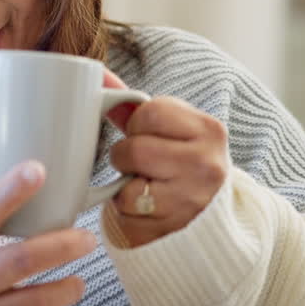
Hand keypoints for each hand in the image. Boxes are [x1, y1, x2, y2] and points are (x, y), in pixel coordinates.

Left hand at [102, 70, 230, 246]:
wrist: (205, 217)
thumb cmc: (178, 162)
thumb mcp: (169, 128)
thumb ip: (132, 104)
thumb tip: (94, 74)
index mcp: (210, 131)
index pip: (151, 111)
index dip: (138, 124)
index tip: (149, 135)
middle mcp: (207, 166)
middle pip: (135, 149)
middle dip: (127, 155)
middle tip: (142, 164)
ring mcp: (191, 202)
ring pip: (126, 186)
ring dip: (123, 186)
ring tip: (143, 185)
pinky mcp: (170, 231)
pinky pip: (124, 215)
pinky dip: (124, 211)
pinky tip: (143, 209)